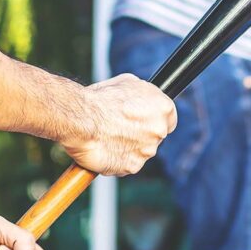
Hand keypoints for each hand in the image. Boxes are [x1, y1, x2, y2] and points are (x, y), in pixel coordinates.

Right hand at [60, 73, 177, 175]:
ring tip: (107, 137)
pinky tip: (104, 149)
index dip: (155, 120)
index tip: (144, 121)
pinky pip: (126, 165)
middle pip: (155, 137)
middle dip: (140, 134)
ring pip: (140, 152)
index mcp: (163, 108)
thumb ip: (143, 95)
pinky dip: (116, 160)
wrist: (81, 118)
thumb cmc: (100, 98)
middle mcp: (159, 131)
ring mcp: (147, 151)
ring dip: (127, 147)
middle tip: (120, 128)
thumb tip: (144, 99)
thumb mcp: (128, 83)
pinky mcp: (132, 167)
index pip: (169, 119)